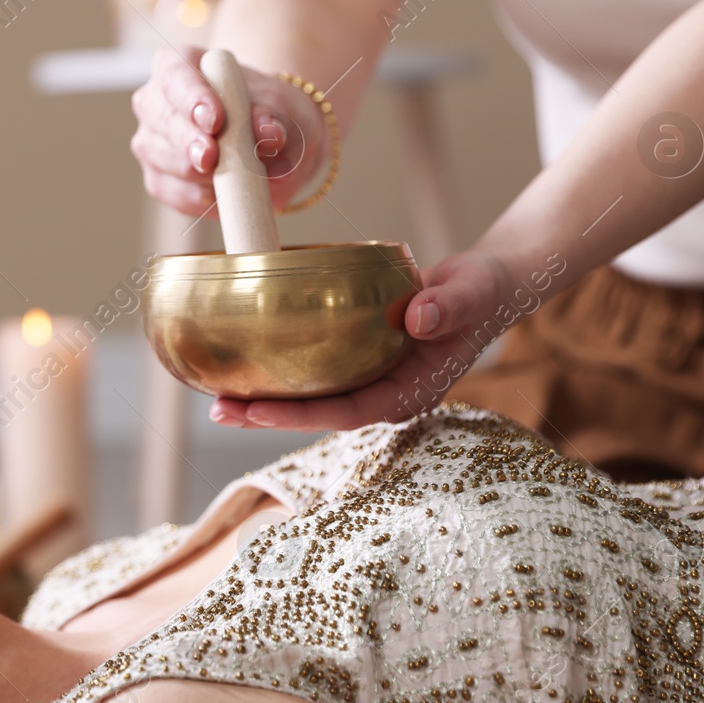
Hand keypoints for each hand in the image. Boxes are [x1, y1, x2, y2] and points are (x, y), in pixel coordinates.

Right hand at [130, 46, 328, 217]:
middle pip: (162, 118)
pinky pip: (169, 191)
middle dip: (187, 141)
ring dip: (196, 173)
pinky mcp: (157, 178)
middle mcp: (156, 101)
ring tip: (233, 177)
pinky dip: (197, 197)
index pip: (175, 73)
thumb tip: (270, 133)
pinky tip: (221, 194)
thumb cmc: (272, 114)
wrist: (276, 149)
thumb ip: (276, 116)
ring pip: (161, 157)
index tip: (214, 120)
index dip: (190, 97)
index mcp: (181, 65)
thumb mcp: (284, 107)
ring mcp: (151, 141)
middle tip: (212, 157)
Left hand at [208, 249, 519, 430]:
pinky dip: (282, 371)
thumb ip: (449, 306)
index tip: (258, 410)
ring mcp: (371, 380)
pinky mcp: (359, 361)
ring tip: (217, 397)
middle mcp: (385, 393)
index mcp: (411, 391)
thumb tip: (416, 316)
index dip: (302, 415)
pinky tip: (247, 363)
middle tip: (219, 408)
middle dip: (269, 415)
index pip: (349, 412)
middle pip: (320, 413)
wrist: (487, 287)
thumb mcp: (473, 293)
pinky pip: (316, 373)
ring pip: (312, 397)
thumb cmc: (483, 292)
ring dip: (267, 399)